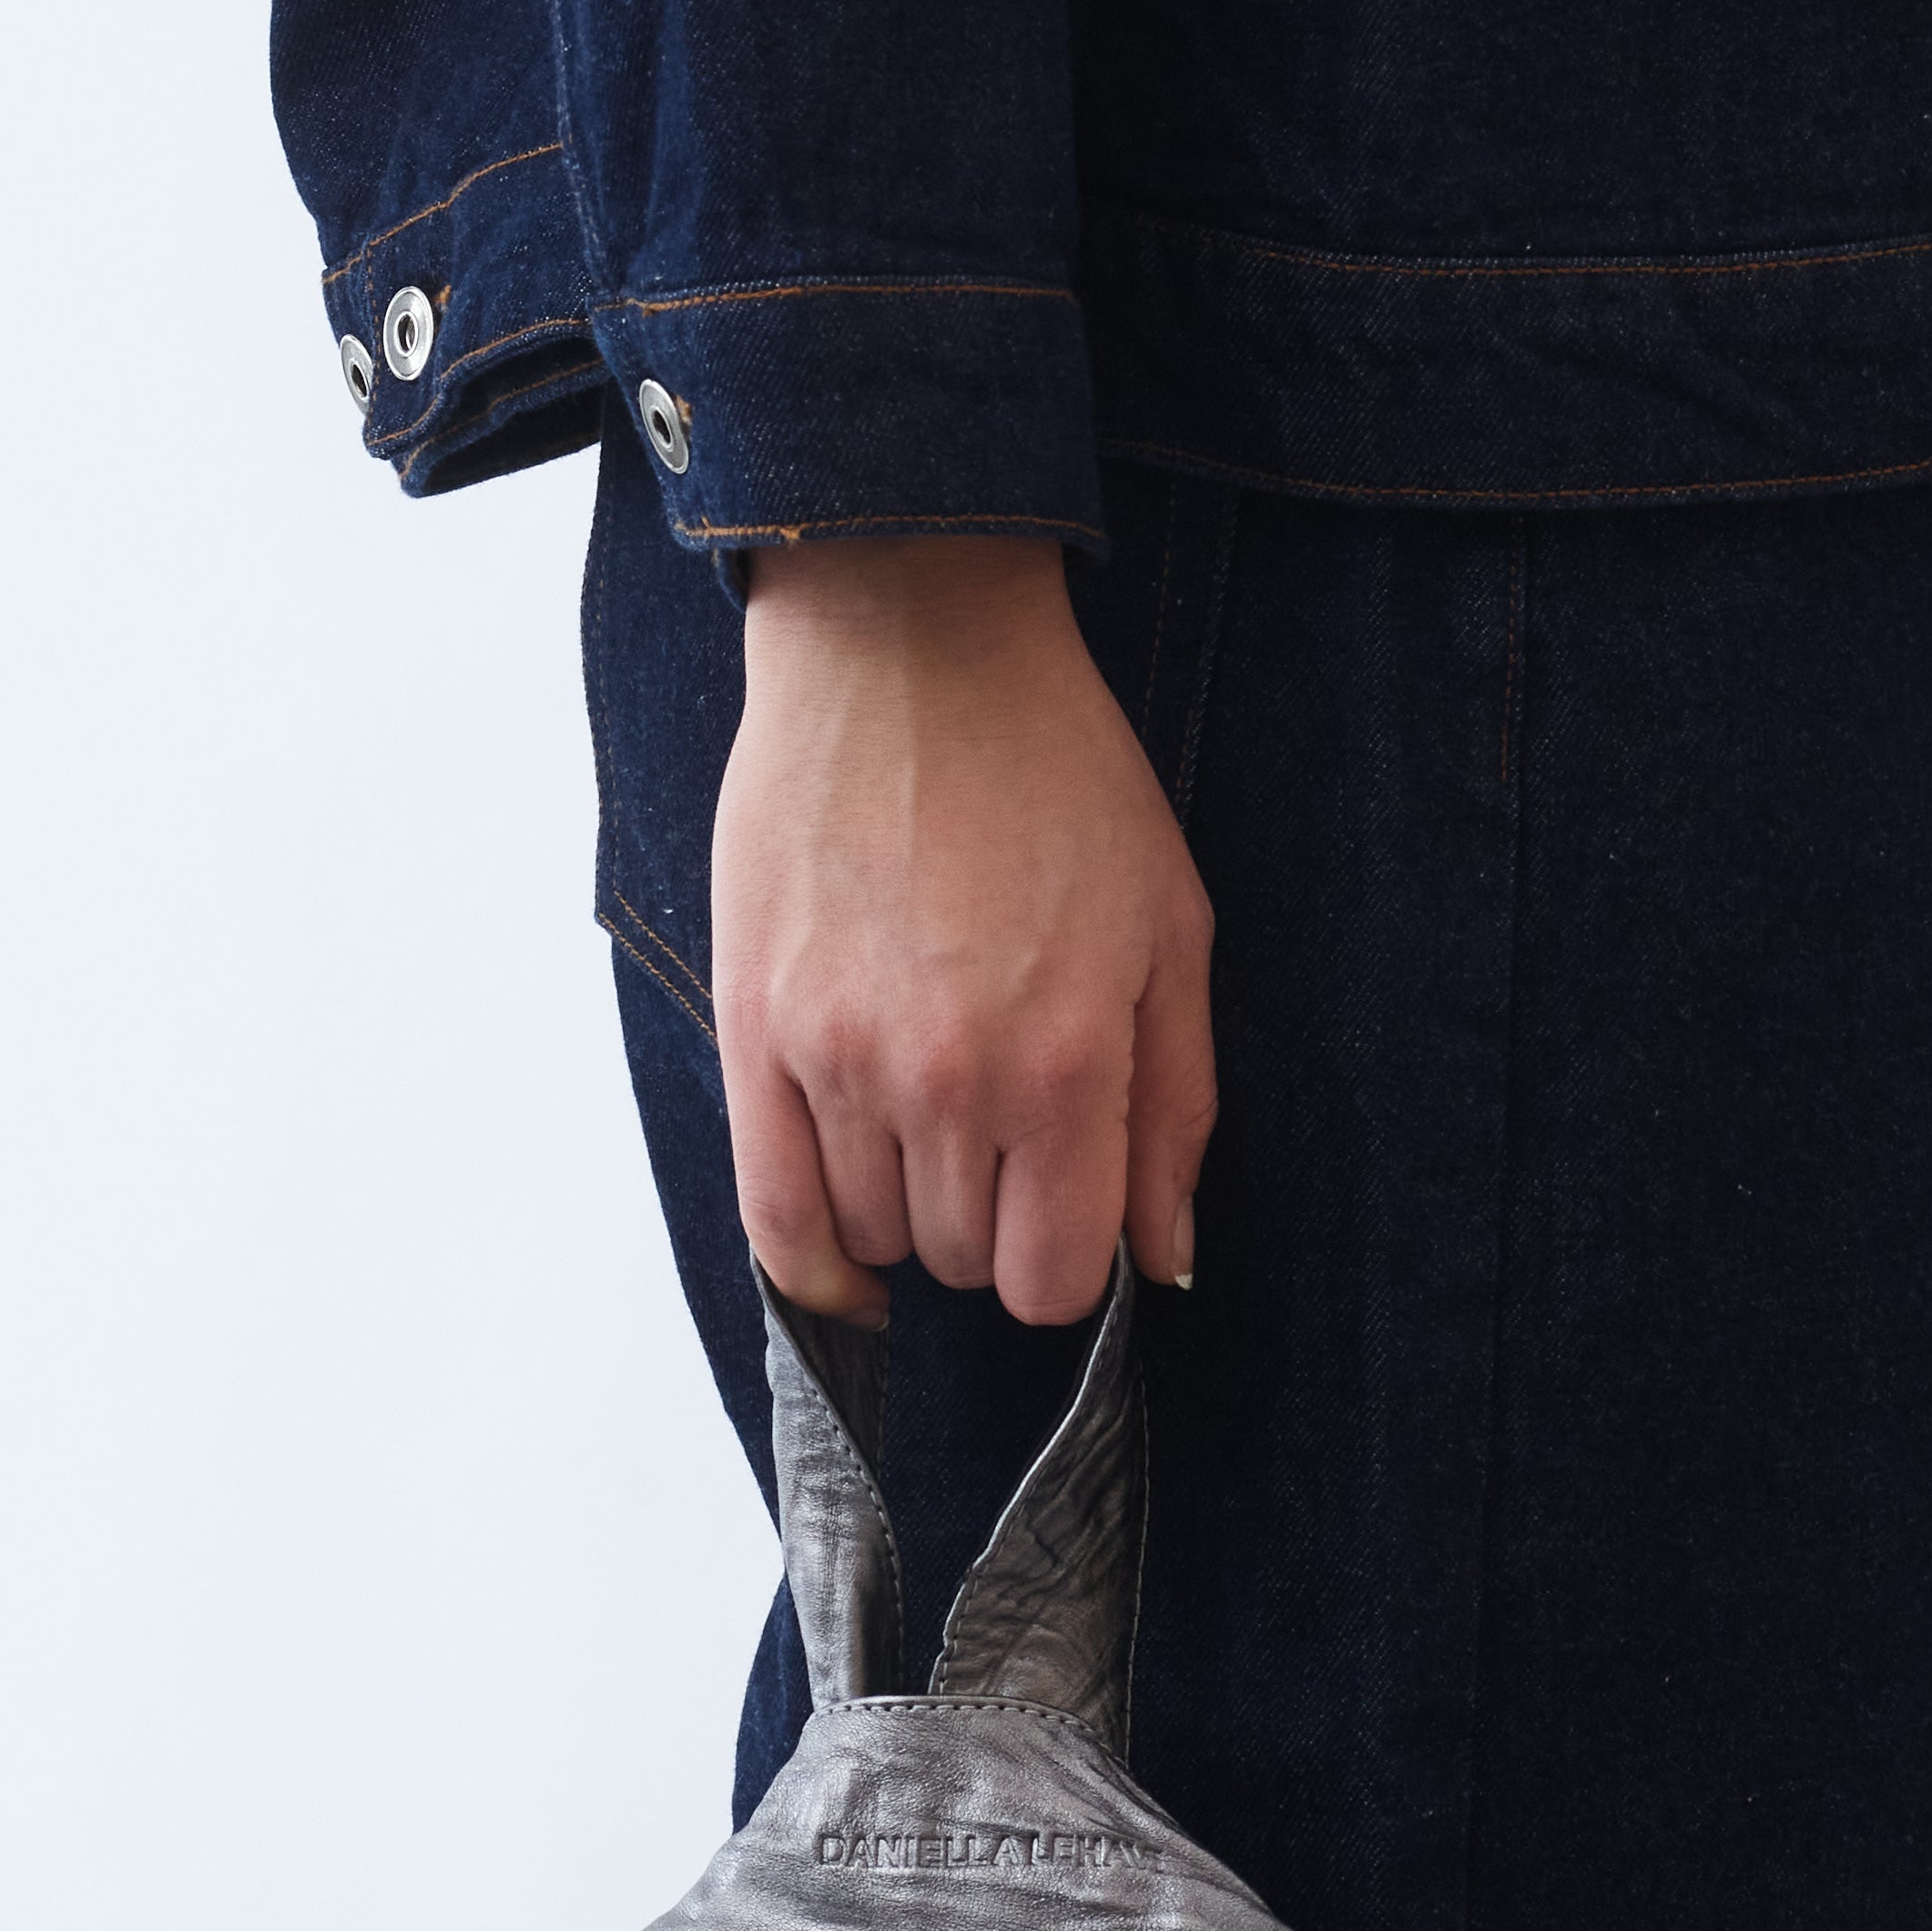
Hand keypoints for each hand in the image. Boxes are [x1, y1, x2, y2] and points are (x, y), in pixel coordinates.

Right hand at [710, 533, 1216, 1329]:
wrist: (910, 651)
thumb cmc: (1055, 776)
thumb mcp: (1169, 930)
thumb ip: (1175, 1107)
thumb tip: (1161, 1258)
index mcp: (1064, 1064)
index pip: (1054, 1279)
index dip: (1067, 1269)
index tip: (1065, 1218)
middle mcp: (948, 1083)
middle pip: (963, 1262)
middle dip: (992, 1227)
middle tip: (1001, 1141)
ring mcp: (839, 1063)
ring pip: (873, 1239)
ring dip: (907, 1215)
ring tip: (926, 1129)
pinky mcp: (756, 1031)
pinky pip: (773, 1215)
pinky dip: (813, 1261)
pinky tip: (847, 1256)